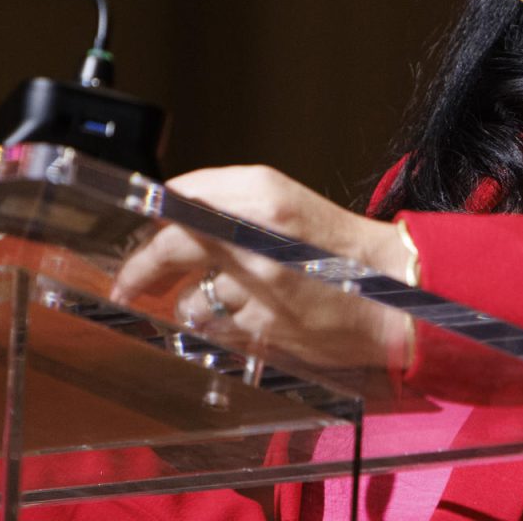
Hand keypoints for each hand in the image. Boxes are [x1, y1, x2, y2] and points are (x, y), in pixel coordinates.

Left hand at [110, 165, 412, 369]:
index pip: (181, 194)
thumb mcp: (286, 207)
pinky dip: (220, 330)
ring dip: (191, 305)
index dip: (153, 213)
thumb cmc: (339, 249)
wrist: (396, 293)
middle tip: (126, 284)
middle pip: (171, 244)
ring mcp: (258, 283)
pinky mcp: (264, 327)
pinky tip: (243, 323)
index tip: (139, 227)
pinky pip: (216, 331)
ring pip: (189, 298)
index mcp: (263, 192)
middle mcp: (255, 231)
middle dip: (142, 267)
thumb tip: (167, 217)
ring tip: (216, 304)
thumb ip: (228, 204)